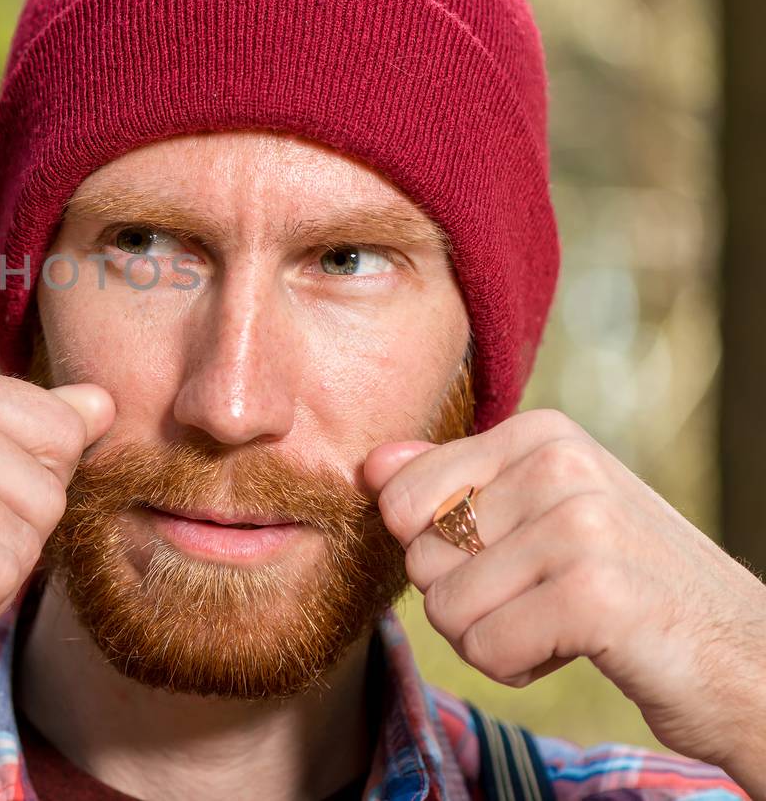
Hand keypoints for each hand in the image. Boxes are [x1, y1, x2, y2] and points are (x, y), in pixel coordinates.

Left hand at [364, 408, 765, 780]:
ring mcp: (580, 523)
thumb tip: (371, 464)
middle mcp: (559, 462)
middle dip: (466, 600)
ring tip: (564, 622)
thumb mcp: (543, 515)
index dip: (440, 552)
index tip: (515, 557)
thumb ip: (454, 483)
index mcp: (540, 432)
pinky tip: (579, 648)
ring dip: (494, 638)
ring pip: (446, 608)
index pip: (401, 497)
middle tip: (544, 599)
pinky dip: (519, 666)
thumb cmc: (629, 585)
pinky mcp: (595, 593)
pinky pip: (486, 647)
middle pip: (420, 556)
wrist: (746, 656)